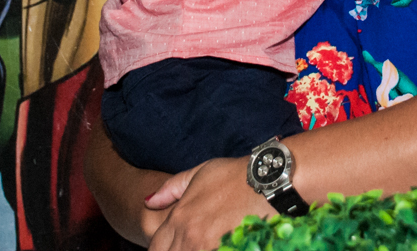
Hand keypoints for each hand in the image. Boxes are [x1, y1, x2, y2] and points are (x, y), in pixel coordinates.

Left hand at [147, 157, 271, 250]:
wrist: (268, 182)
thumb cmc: (236, 175)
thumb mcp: (200, 173)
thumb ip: (171, 189)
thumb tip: (148, 201)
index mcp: (180, 218)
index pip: (156, 247)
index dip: (161, 249)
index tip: (171, 246)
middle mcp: (190, 238)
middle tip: (192, 243)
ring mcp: (207, 247)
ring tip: (203, 244)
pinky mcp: (229, 250)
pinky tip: (220, 246)